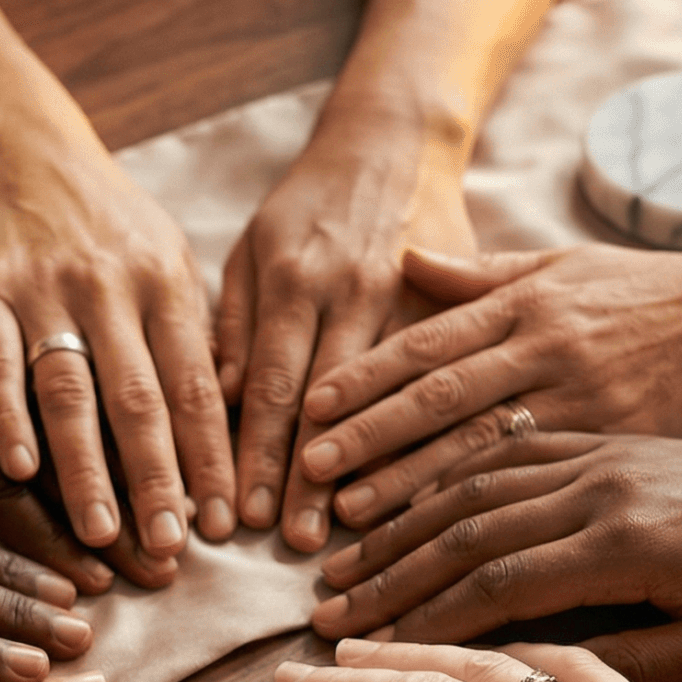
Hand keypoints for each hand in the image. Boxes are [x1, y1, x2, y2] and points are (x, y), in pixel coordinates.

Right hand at [0, 139, 234, 561]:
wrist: (25, 152)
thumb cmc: (112, 225)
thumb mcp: (169, 263)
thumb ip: (195, 338)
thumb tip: (234, 425)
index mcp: (166, 285)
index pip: (197, 386)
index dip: (210, 458)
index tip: (222, 523)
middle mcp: (109, 289)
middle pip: (139, 398)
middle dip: (157, 479)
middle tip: (168, 550)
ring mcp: (44, 290)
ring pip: (70, 390)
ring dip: (86, 468)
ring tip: (99, 534)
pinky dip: (6, 415)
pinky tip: (19, 470)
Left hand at [0, 200, 155, 595]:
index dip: (48, 542)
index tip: (96, 587)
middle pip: (64, 444)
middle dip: (119, 510)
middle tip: (164, 567)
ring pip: (88, 394)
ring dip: (139, 455)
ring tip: (182, 506)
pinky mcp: (5, 296)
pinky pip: (76, 349)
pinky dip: (120, 388)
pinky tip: (165, 423)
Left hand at [218, 128, 474, 551]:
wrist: (396, 139)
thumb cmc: (311, 203)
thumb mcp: (256, 243)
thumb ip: (234, 320)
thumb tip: (220, 396)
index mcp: (296, 275)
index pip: (275, 382)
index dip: (259, 453)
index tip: (244, 513)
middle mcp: (355, 289)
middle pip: (332, 400)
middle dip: (310, 478)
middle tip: (294, 542)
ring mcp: (415, 298)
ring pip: (397, 398)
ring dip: (375, 468)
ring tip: (354, 530)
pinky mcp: (461, 303)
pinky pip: (453, 377)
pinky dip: (437, 433)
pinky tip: (427, 485)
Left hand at [295, 242, 681, 524]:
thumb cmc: (654, 293)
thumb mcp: (568, 265)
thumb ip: (483, 275)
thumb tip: (405, 258)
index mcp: (530, 303)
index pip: (428, 344)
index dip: (364, 381)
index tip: (309, 416)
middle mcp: (553, 350)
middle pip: (442, 401)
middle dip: (369, 447)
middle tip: (306, 489)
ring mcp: (591, 405)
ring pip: (485, 457)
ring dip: (412, 502)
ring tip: (351, 544)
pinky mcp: (627, 453)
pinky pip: (546, 498)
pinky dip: (491, 533)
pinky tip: (445, 567)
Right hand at [311, 432, 681, 681]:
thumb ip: (631, 664)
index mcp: (629, 546)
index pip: (492, 587)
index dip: (415, 624)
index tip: (355, 657)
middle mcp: (603, 488)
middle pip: (465, 529)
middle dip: (387, 574)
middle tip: (321, 615)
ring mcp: (606, 455)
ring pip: (477, 480)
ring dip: (403, 518)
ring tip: (345, 557)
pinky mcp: (614, 442)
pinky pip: (512, 448)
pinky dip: (451, 472)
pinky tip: (411, 498)